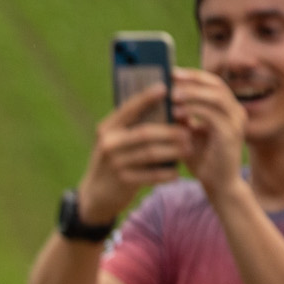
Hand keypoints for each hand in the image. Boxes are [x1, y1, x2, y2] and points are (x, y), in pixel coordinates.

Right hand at [76, 84, 188, 224]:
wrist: (95, 195)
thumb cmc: (114, 161)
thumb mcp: (114, 142)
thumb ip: (132, 126)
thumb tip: (165, 108)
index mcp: (107, 129)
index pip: (128, 109)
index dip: (146, 98)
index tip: (165, 88)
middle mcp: (109, 144)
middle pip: (145, 133)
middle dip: (170, 131)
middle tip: (188, 131)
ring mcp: (115, 164)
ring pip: (151, 153)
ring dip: (173, 151)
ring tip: (188, 149)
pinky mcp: (123, 181)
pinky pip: (151, 175)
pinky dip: (166, 173)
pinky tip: (176, 172)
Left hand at [169, 67, 248, 203]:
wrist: (218, 185)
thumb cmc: (202, 158)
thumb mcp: (188, 132)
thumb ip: (181, 116)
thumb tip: (162, 98)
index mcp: (227, 108)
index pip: (213, 83)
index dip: (193, 76)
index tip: (172, 72)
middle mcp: (236, 112)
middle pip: (216, 85)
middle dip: (192, 80)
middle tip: (170, 77)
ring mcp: (236, 122)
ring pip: (216, 97)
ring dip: (193, 93)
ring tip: (172, 94)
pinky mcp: (231, 135)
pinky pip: (213, 116)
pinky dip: (194, 111)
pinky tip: (177, 113)